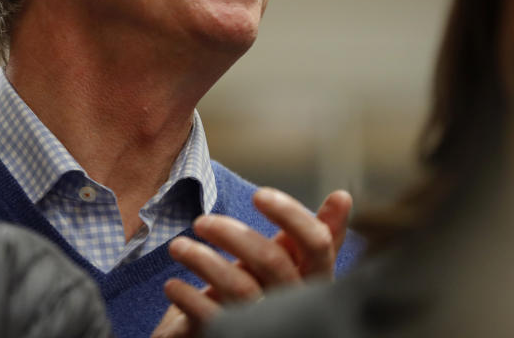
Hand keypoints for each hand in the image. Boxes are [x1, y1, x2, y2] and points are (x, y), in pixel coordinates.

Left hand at [150, 188, 351, 336]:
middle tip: (201, 221)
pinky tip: (173, 284)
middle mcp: (295, 305)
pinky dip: (188, 297)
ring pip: (239, 287)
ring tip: (177, 247)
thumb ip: (303, 237)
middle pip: (272, 261)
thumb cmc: (257, 296)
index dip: (292, 215)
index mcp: (311, 281)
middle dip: (233, 234)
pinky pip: (212, 317)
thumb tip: (344, 196)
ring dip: (201, 260)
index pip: (317, 244)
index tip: (258, 194)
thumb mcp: (283, 263)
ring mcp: (267, 326)